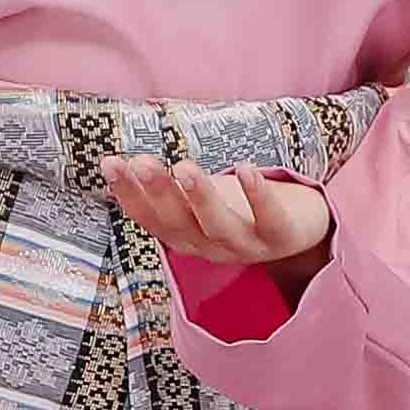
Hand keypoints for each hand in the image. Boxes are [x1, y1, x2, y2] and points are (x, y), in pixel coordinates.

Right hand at [102, 155, 335, 276]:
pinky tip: (245, 167)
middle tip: (142, 162)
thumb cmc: (241, 209)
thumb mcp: (198, 200)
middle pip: (180, 222)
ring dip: (200, 197)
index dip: (128, 193)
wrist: (299, 231)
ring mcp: (246, 246)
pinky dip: (256, 195)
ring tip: (184, 166)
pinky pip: (269, 220)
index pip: (150, 218)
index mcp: (185, 237)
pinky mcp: (281, 238)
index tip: (109, 162)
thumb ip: (167, 189)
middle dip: (160, 193)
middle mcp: (210, 247)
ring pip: (218, 226)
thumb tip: (118, 164)